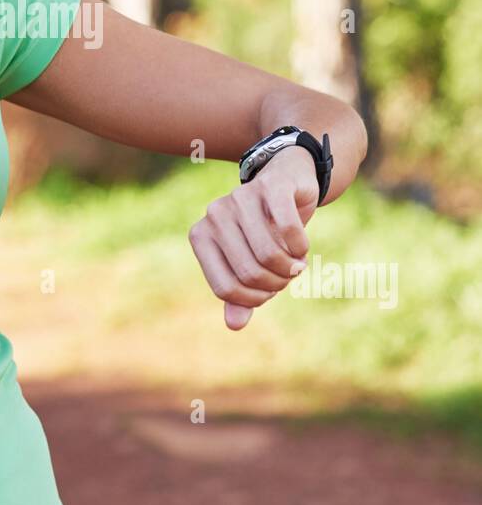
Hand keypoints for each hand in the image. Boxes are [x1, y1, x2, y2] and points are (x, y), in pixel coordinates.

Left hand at [188, 146, 318, 330]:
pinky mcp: (270, 186)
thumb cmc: (265, 229)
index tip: (269, 293)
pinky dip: (301, 246)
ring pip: (269, 254)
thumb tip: (234, 324)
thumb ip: (240, 293)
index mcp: (201, 236)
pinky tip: (302, 245)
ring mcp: (240, 197)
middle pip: (249, 273)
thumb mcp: (250, 260)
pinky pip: (290, 231)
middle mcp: (214, 214)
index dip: (253, 299)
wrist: (287, 180)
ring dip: (291, 267)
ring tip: (296, 263)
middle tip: (288, 276)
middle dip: (276, 284)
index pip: (225, 288)